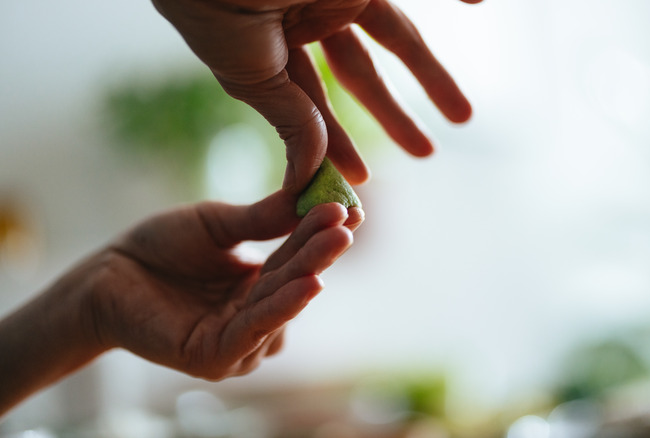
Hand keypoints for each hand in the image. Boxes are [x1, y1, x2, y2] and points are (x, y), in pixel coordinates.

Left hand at [91, 191, 361, 379]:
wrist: (104, 270)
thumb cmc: (159, 248)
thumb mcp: (219, 225)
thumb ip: (263, 219)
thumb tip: (313, 196)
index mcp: (257, 286)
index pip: (296, 259)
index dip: (320, 235)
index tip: (349, 209)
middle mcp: (253, 316)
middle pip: (294, 282)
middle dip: (322, 252)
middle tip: (348, 222)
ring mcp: (236, 340)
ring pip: (280, 308)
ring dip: (309, 275)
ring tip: (335, 243)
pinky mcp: (214, 358)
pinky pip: (254, 332)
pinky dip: (282, 309)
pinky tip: (308, 284)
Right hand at [151, 0, 481, 191]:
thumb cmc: (214, 8)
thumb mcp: (251, 74)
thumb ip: (288, 120)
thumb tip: (310, 175)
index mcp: (275, 44)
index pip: (314, 101)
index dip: (337, 142)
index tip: (362, 178)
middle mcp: (310, 16)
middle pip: (363, 73)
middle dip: (394, 115)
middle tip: (427, 153)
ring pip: (399, 36)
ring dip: (432, 76)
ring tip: (465, 118)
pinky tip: (480, 8)